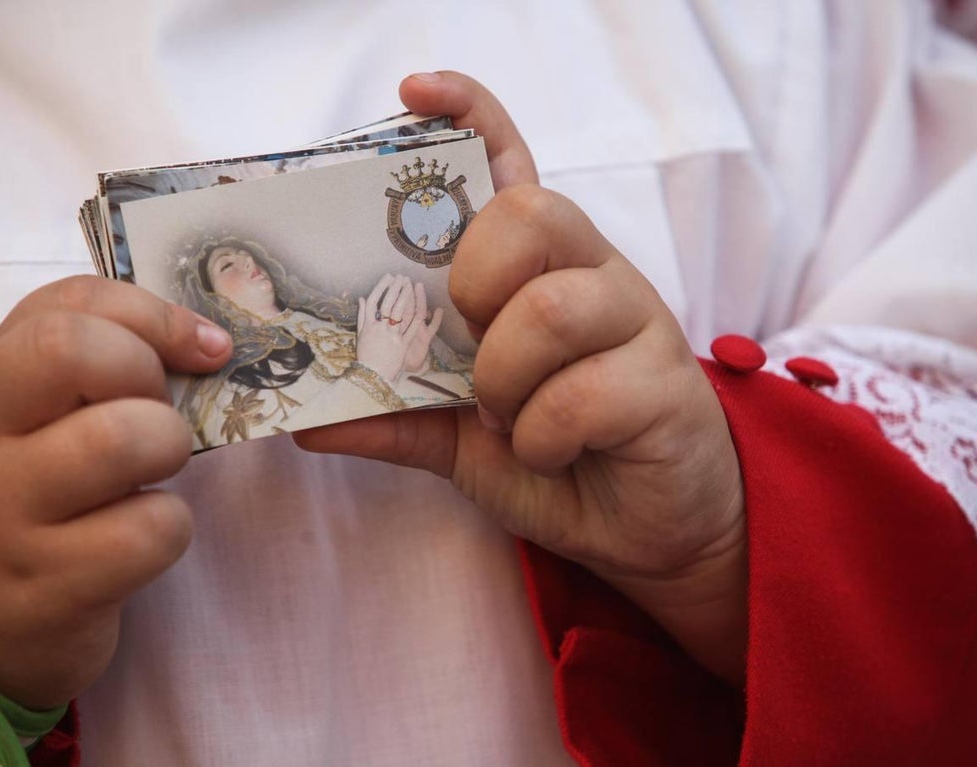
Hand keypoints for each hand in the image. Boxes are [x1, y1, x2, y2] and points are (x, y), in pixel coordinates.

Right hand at [0, 276, 231, 707]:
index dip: (154, 318)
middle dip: (150, 379)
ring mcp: (6, 521)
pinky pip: (148, 533)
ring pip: (121, 438)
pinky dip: (168, 531)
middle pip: (76, 351)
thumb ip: (107, 358)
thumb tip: (213, 345)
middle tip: (157, 421)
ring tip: (151, 478)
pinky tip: (138, 542)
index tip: (201, 353)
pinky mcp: (46, 591)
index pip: (68, 304)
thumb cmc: (31, 492)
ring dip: (168, 453)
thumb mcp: (40, 413)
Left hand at [295, 72, 747, 683]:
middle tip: (471, 344)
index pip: (513, 165)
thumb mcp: (459, 442)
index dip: (473, 116)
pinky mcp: (669, 384)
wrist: (645, 530)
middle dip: (475, 282)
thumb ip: (396, 419)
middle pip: (530, 212)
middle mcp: (593, 276)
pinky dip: (544, 437)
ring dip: (506, 381)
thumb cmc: (558, 461)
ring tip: (508, 420)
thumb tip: (307, 420)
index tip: (416, 91)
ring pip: (551, 307)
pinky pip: (584, 392)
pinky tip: (552, 452)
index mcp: (541, 271)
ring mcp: (638, 323)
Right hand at [356, 274, 432, 381]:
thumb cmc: (366, 356)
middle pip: (388, 304)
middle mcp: (380, 329)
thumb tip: (361, 298)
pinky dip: (419, 317)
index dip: (382, 288)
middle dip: (395, 288)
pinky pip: (412, 329)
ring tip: (410, 285)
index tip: (388, 277)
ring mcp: (392, 336)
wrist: (372, 376)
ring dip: (406, 297)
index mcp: (368, 326)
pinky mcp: (402, 346)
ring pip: (400, 313)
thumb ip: (362, 316)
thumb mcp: (360, 335)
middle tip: (402, 277)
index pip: (374, 301)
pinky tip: (424, 306)